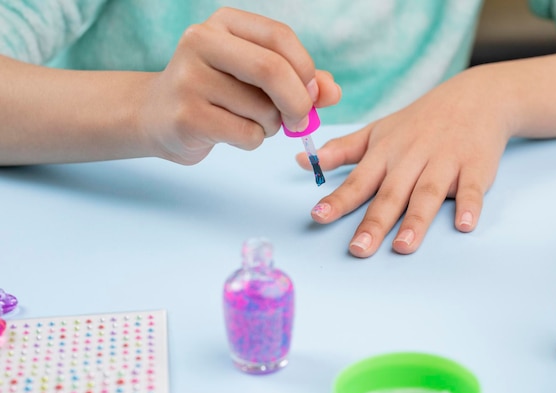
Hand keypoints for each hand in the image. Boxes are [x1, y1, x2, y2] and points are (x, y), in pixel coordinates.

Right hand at [138, 7, 340, 164]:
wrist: (156, 115)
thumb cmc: (216, 93)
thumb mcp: (255, 76)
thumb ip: (298, 79)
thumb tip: (332, 92)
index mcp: (223, 23)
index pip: (280, 37)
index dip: (305, 69)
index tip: (311, 93)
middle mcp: (201, 42)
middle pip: (272, 70)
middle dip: (298, 102)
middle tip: (301, 120)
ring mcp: (189, 79)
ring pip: (262, 109)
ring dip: (271, 125)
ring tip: (249, 121)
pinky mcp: (187, 116)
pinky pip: (247, 134)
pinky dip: (254, 140)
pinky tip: (232, 133)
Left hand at [297, 66, 512, 256]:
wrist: (475, 97)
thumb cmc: (420, 121)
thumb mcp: (378, 131)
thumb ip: (342, 150)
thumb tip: (302, 160)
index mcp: (385, 152)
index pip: (358, 180)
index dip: (338, 199)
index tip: (318, 216)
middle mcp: (412, 158)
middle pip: (391, 194)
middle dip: (374, 223)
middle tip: (359, 249)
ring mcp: (445, 161)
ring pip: (427, 193)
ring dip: (416, 220)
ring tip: (403, 246)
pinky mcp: (476, 165)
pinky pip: (473, 188)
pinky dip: (470, 205)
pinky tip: (464, 224)